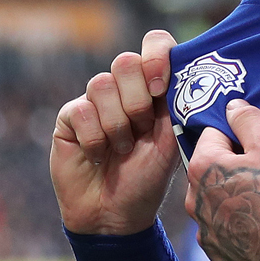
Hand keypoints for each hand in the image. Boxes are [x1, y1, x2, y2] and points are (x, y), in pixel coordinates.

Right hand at [50, 30, 180, 235]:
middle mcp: (124, 88)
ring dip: (117, 126)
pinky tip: (98, 157)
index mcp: (154, 88)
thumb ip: (177, 104)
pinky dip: (95, 139)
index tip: (160, 88)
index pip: (155, 44)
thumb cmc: (147, 179)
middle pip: (126, 62)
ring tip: (121, 150)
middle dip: (137, 101)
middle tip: (141, 130)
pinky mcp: (70, 116)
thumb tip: (189, 71)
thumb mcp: (171, 141)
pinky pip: (81, 110)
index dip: (157, 56)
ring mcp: (95, 100)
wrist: (114, 216)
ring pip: (101, 84)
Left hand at [185, 99, 259, 260]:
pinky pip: (223, 230)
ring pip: (215, 201)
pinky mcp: (216, 253)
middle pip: (212, 169)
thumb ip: (247, 120)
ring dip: (232, 197)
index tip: (257, 146)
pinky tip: (258, 225)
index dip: (238, 137)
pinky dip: (236, 225)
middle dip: (232, 167)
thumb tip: (231, 106)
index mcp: (202, 167)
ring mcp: (204, 230)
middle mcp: (193, 200)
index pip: (213, 135)